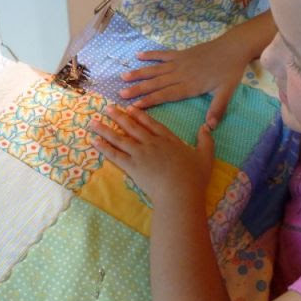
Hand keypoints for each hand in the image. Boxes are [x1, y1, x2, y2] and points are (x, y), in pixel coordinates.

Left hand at [89, 105, 213, 206]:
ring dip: (106, 129)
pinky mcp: (132, 166)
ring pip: (120, 138)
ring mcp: (141, 154)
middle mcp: (152, 143)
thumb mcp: (206, 156)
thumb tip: (207, 126)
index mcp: (169, 140)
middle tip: (108, 108)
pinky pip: (115, 154)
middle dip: (119, 116)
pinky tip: (94, 141)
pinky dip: (104, 147)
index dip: (141, 115)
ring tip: (94, 122)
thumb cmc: (194, 178)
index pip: (152, 124)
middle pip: (133, 127)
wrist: (180, 192)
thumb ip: (206, 140)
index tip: (131, 108)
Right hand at [120, 37, 249, 128]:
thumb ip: (217, 109)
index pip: (165, 95)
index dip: (149, 101)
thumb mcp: (226, 92)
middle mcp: (180, 74)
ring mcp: (179, 62)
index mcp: (189, 86)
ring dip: (139, 73)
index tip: (134, 106)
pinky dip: (150, 55)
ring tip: (123, 77)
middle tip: (121, 94)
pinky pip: (163, 54)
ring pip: (155, 69)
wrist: (233, 47)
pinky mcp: (181, 53)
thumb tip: (210, 127)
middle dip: (138, 89)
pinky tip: (138, 56)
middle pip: (156, 83)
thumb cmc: (230, 71)